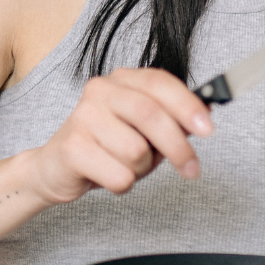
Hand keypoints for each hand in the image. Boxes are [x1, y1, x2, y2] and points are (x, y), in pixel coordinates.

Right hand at [31, 67, 213, 205]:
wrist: (55, 167)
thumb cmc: (105, 146)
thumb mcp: (143, 129)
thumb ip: (172, 119)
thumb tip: (207, 113)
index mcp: (121, 80)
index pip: (159, 83)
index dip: (187, 105)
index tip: (208, 129)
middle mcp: (100, 91)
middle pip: (151, 116)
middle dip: (178, 147)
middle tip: (192, 169)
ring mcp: (83, 118)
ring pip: (137, 152)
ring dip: (141, 170)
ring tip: (126, 166)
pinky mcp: (73, 148)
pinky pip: (119, 175)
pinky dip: (122, 184)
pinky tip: (107, 176)